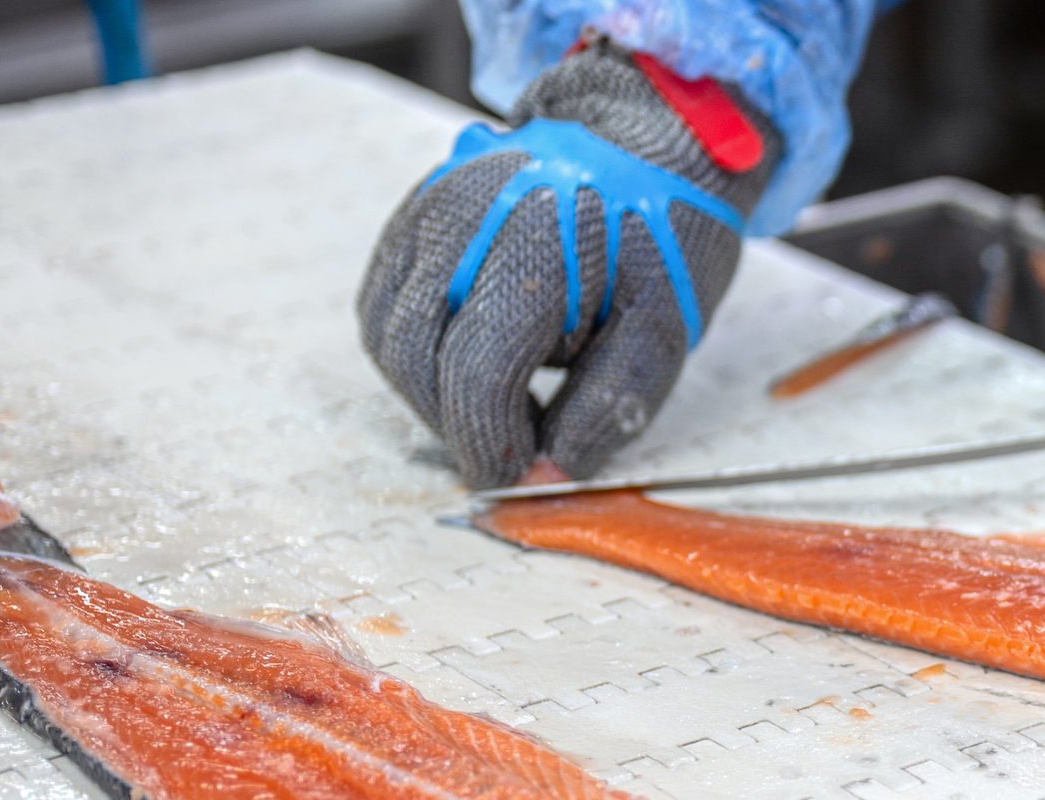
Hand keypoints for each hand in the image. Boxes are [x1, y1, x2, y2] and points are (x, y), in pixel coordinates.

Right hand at [359, 36, 778, 487]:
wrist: (644, 143)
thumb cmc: (662, 236)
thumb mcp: (662, 330)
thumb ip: (606, 409)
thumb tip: (546, 480)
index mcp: (534, 247)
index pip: (476, 377)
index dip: (491, 446)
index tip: (519, 477)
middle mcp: (461, 221)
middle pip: (416, 361)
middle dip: (457, 424)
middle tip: (510, 444)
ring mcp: (425, 210)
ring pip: (387, 335)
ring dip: (429, 390)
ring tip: (495, 402)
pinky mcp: (409, 213)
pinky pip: (382, 301)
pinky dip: (414, 348)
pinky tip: (468, 358)